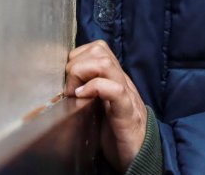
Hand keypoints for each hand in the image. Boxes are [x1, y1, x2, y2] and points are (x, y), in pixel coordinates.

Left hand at [65, 40, 147, 171]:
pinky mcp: (127, 113)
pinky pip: (114, 89)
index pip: (96, 48)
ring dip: (82, 73)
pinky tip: (83, 98)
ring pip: (105, 63)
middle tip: (69, 89)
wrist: (141, 156)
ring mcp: (126, 95)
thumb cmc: (116, 133)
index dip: (77, 57)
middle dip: (76, 64)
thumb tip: (64, 84)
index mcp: (114, 78)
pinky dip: (95, 88)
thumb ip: (89, 91)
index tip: (69, 80)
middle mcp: (121, 81)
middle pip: (99, 50)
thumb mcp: (99, 106)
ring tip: (75, 93)